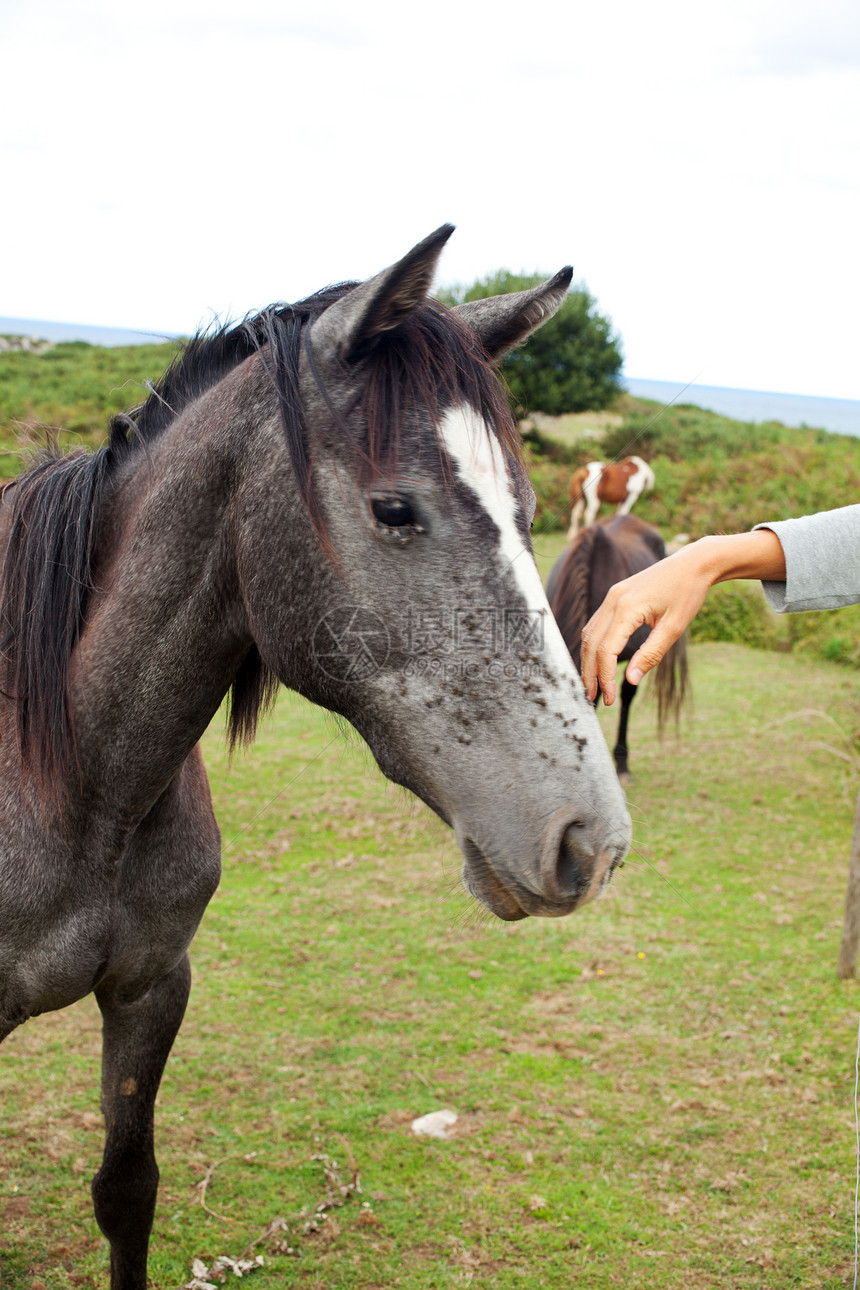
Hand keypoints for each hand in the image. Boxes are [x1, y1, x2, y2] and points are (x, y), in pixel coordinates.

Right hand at [580, 550, 708, 705]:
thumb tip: (630, 680)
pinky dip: (594, 646)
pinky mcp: (614, 597)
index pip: (606, 650)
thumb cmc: (687, 593)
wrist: (692, 563)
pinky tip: (598, 661)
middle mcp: (612, 600)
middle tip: (594, 699)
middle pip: (591, 644)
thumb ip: (651, 654)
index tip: (610, 699)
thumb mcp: (674, 627)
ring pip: (589, 634)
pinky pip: (596, 624)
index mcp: (627, 608)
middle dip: (590, 673)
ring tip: (593, 684)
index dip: (605, 677)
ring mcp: (611, 597)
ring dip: (588, 661)